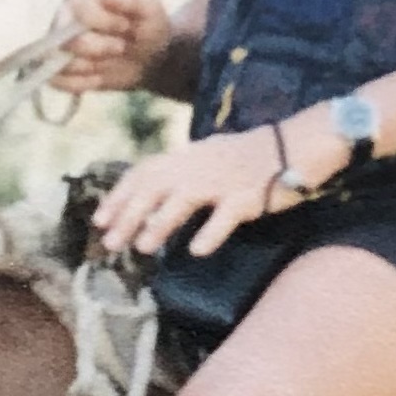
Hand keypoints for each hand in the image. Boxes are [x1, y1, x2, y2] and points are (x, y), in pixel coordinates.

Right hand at [49, 0, 173, 94]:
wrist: (152, 58)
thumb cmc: (148, 27)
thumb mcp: (149, 8)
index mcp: (86, 0)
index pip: (80, 9)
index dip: (104, 22)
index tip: (126, 26)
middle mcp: (68, 21)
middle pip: (68, 40)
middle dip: (99, 48)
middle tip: (121, 48)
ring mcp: (65, 47)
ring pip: (62, 61)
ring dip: (90, 67)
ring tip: (110, 63)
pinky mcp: (65, 70)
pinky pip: (58, 81)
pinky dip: (79, 83)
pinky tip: (98, 79)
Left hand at [92, 126, 297, 257]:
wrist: (296, 145)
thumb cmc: (253, 153)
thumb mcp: (212, 152)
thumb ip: (184, 167)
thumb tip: (156, 184)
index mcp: (189, 155)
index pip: (144, 172)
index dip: (119, 196)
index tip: (100, 219)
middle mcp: (200, 165)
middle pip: (155, 188)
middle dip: (128, 215)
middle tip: (110, 244)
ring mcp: (224, 181)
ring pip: (183, 200)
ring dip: (160, 224)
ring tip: (143, 248)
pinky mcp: (248, 196)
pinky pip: (225, 217)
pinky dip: (210, 233)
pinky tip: (196, 251)